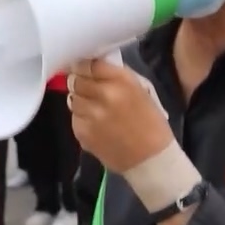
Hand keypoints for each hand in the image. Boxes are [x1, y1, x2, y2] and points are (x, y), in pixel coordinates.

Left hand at [67, 58, 172, 172]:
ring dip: (81, 101)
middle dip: (80, 82)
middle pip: (76, 80)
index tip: (86, 69)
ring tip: (95, 109)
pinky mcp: (82, 132)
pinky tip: (96, 125)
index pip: (89, 65)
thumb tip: (97, 69)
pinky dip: (82, 119)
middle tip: (88, 89)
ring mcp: (90, 115)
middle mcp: (103, 95)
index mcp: (122, 81)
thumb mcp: (142, 90)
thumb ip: (117, 77)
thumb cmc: (152, 123)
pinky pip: (74, 118)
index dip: (85, 67)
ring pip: (72, 99)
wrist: (151, 159)